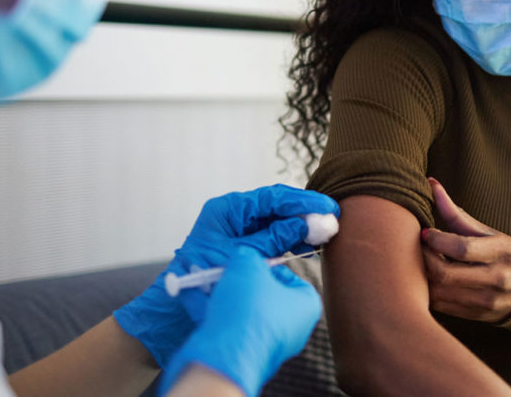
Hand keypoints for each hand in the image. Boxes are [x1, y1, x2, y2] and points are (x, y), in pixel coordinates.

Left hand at [113, 185, 337, 366]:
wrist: (178, 312)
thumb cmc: (201, 281)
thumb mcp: (242, 256)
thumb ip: (274, 239)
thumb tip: (307, 224)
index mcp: (227, 210)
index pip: (271, 198)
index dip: (302, 201)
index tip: (326, 206)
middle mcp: (234, 216)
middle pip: (278, 207)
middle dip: (305, 213)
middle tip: (332, 219)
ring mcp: (241, 231)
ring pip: (279, 222)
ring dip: (301, 227)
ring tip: (324, 235)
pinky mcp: (248, 247)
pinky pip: (274, 237)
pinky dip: (292, 241)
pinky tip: (308, 246)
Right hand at [159, 244, 321, 396]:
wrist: (225, 357)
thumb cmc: (248, 310)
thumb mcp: (248, 265)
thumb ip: (248, 255)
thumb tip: (244, 256)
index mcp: (306, 306)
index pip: (290, 277)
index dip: (266, 266)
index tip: (248, 262)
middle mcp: (291, 328)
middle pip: (262, 294)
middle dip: (238, 280)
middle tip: (222, 268)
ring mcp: (266, 344)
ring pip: (241, 310)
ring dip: (220, 292)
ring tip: (201, 277)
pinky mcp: (241, 354)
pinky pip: (226, 326)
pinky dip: (210, 310)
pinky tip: (190, 294)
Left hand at [421, 178, 510, 322]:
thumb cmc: (506, 253)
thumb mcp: (488, 232)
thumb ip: (457, 214)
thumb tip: (431, 184)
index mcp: (502, 252)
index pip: (462, 248)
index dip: (436, 240)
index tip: (426, 233)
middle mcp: (497, 279)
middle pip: (446, 274)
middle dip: (425, 260)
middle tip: (418, 249)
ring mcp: (487, 301)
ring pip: (440, 293)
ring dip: (424, 277)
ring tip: (422, 263)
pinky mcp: (478, 316)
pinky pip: (443, 307)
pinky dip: (430, 292)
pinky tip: (430, 280)